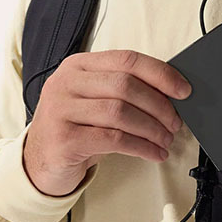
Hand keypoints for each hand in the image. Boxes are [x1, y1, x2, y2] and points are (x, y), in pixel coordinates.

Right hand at [22, 49, 191, 195]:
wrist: (38, 161)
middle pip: (125, 85)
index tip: (183, 89)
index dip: (160, 73)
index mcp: (78, 65)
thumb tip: (172, 93)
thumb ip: (123, 90)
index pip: (126, 59)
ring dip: (152, 128)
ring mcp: (60, 109)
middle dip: (159, 105)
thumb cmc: (76, 127)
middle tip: (175, 122)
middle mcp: (66, 82)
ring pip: (120, 112)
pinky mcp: (63, 139)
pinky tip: (154, 153)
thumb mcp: (94, 101)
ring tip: (166, 139)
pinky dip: (141, 147)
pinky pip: (113, 139)